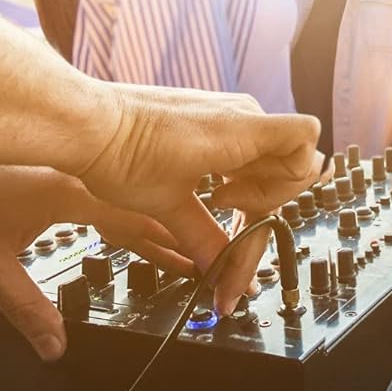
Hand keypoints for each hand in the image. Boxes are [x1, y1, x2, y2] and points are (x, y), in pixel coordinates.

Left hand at [0, 156, 192, 361]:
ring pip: (119, 195)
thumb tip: (55, 346)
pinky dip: (118, 207)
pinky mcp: (43, 166)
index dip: (171, 246)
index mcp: (69, 191)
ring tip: (174, 244)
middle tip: (203, 256)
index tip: (200, 262)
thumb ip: (25, 308)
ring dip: (147, 218)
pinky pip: (97, 187)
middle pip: (138, 204)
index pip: (138, 220)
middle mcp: (73, 172)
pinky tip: (120, 221)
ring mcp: (59, 165)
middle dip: (172, 232)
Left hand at [78, 84, 320, 314]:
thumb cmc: (121, 153)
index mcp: (242, 129)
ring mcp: (225, 114)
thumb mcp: (169, 206)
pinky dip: (235, 177)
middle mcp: (240, 116)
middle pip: (287, 164)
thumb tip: (224, 276)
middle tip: (227, 227)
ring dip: (250, 192)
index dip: (287, 188)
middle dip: (264, 204)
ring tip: (214, 207)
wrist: (85, 124)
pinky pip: (243, 150)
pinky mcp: (208, 120)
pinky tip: (209, 191)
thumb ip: (208, 241)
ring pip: (266, 159)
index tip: (240, 211)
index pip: (306, 145)